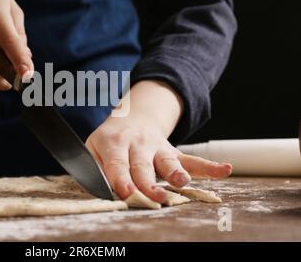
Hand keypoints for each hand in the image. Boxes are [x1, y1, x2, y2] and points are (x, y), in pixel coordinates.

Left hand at [86, 80, 231, 202]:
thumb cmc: (109, 141)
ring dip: (177, 173)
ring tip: (183, 182)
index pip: (117, 164)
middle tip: (157, 197)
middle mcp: (138, 145)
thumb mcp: (92, 148)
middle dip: (150, 183)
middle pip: (143, 167)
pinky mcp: (174, 152)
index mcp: (115, 144)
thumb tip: (94, 188)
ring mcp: (158, 148)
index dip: (121, 179)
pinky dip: (209, 166)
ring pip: (169, 162)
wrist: (130, 119)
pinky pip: (193, 159)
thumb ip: (93, 167)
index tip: (127, 192)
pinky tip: (224, 170)